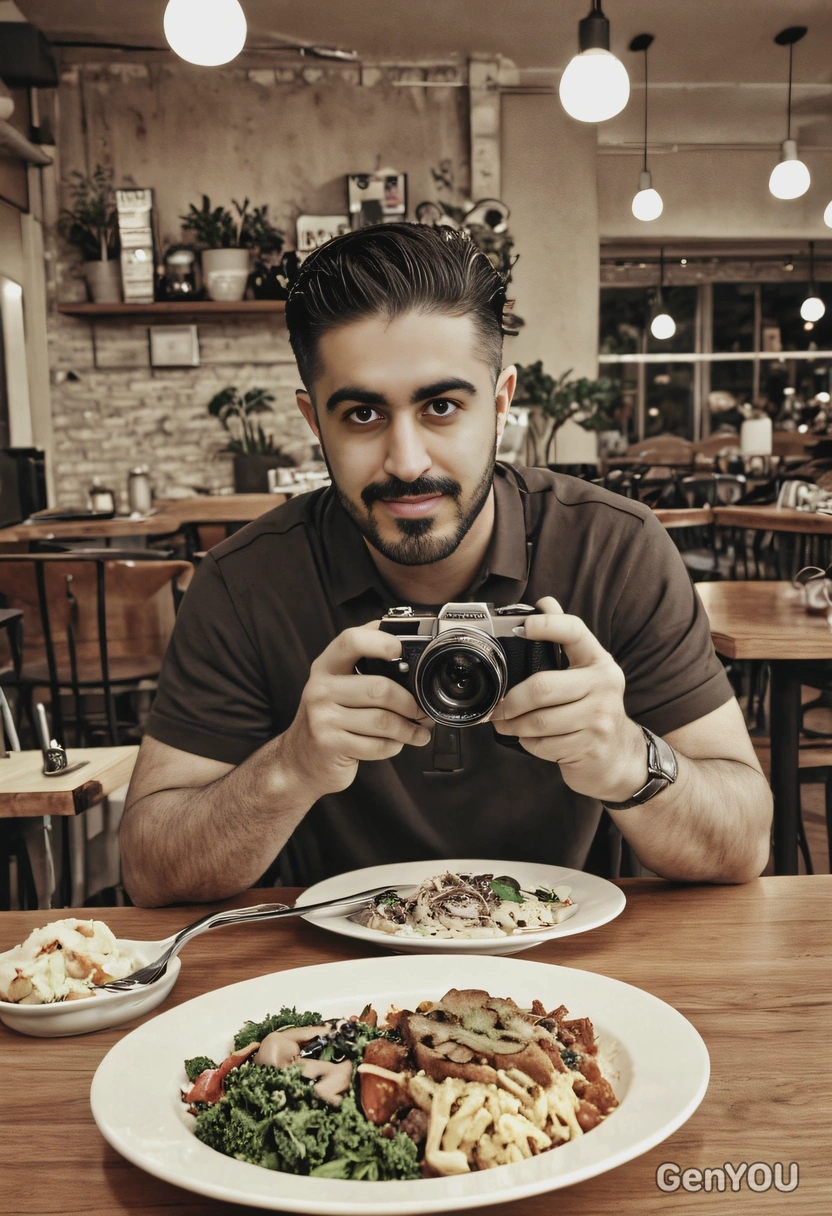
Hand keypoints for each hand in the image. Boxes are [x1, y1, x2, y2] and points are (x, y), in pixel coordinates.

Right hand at [278, 622, 431, 799]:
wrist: (299, 760)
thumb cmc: (329, 718)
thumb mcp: (338, 685)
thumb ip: (364, 665)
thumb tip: (405, 645)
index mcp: (326, 666)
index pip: (352, 641)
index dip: (381, 641)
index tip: (401, 651)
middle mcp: (320, 689)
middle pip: (378, 688)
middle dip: (409, 703)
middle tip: (421, 710)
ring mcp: (322, 718)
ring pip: (382, 720)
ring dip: (408, 729)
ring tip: (418, 731)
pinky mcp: (330, 745)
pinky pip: (376, 745)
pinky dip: (393, 746)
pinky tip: (395, 744)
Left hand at [491, 596, 646, 801]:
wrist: (618, 756)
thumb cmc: (593, 709)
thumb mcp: (585, 673)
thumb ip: (565, 640)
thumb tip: (547, 602)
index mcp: (599, 662)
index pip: (574, 632)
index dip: (548, 626)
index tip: (525, 627)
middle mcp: (605, 686)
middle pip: (543, 686)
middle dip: (510, 701)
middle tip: (496, 708)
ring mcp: (600, 718)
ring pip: (538, 720)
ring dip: (513, 725)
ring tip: (506, 724)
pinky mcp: (590, 746)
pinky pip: (543, 744)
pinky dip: (529, 743)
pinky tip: (531, 739)